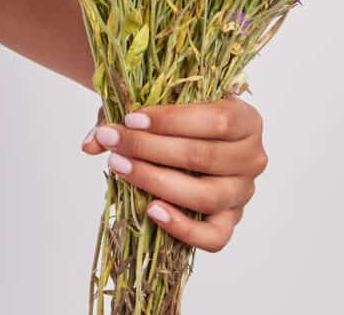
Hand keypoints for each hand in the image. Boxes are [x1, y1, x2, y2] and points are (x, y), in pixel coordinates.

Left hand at [80, 90, 266, 252]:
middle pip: (203, 157)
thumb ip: (123, 116)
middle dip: (150, 148)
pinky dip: (182, 227)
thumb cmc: (176, 119)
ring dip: (156, 182)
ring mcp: (244, 193)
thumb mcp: (157, 107)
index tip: (131, 118)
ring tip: (120, 167)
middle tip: (113, 141)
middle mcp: (253, 158)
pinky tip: (151, 209)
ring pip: (205, 196)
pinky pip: (214, 237)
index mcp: (246, 119)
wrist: (187, 139)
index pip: (215, 120)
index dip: (171, 120)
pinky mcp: (231, 221)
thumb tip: (91, 143)